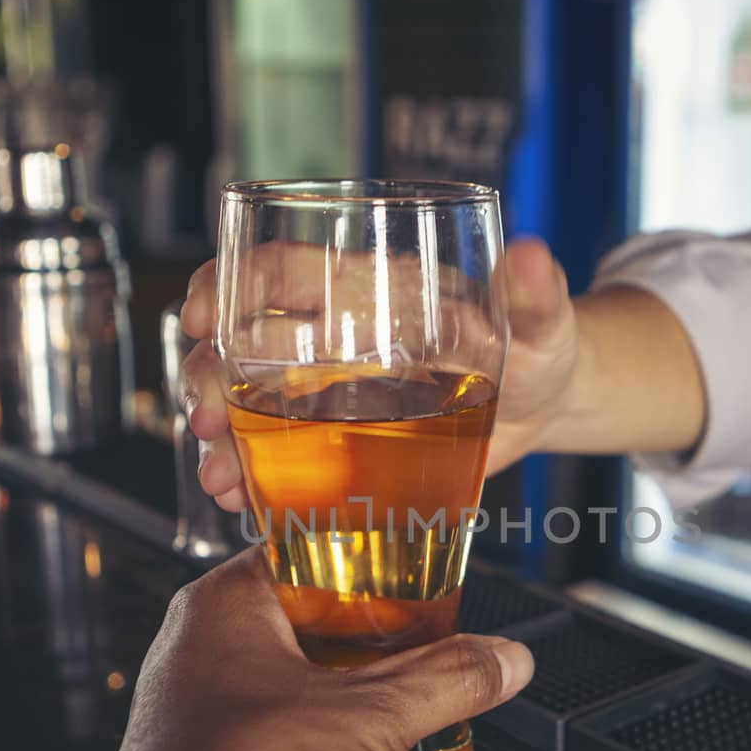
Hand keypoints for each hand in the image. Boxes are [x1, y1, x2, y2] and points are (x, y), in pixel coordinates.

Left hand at [93, 549, 534, 750]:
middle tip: (435, 638)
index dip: (373, 560)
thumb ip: (445, 681)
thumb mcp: (369, 720)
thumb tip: (504, 658)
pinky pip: (279, 727)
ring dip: (352, 688)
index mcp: (227, 604)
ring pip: (294, 676)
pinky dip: (323, 733)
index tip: (425, 572)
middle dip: (375, 634)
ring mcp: (200, 705)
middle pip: (308, 616)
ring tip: (413, 695)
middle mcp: (202, 645)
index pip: (308, 549)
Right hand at [175, 237, 579, 512]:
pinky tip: (239, 495)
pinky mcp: (341, 440)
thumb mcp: (542, 322)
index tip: (202, 316)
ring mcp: (332, 391)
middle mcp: (339, 337)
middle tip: (208, 417)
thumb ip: (536, 293)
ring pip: (248, 400)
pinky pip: (279, 452)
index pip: (282, 269)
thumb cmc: (541, 347)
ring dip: (220, 434)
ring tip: (219, 473)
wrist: (548, 406)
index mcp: (375, 290)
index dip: (230, 284)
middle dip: (211, 375)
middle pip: (246, 342)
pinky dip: (250, 472)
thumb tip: (531, 254)